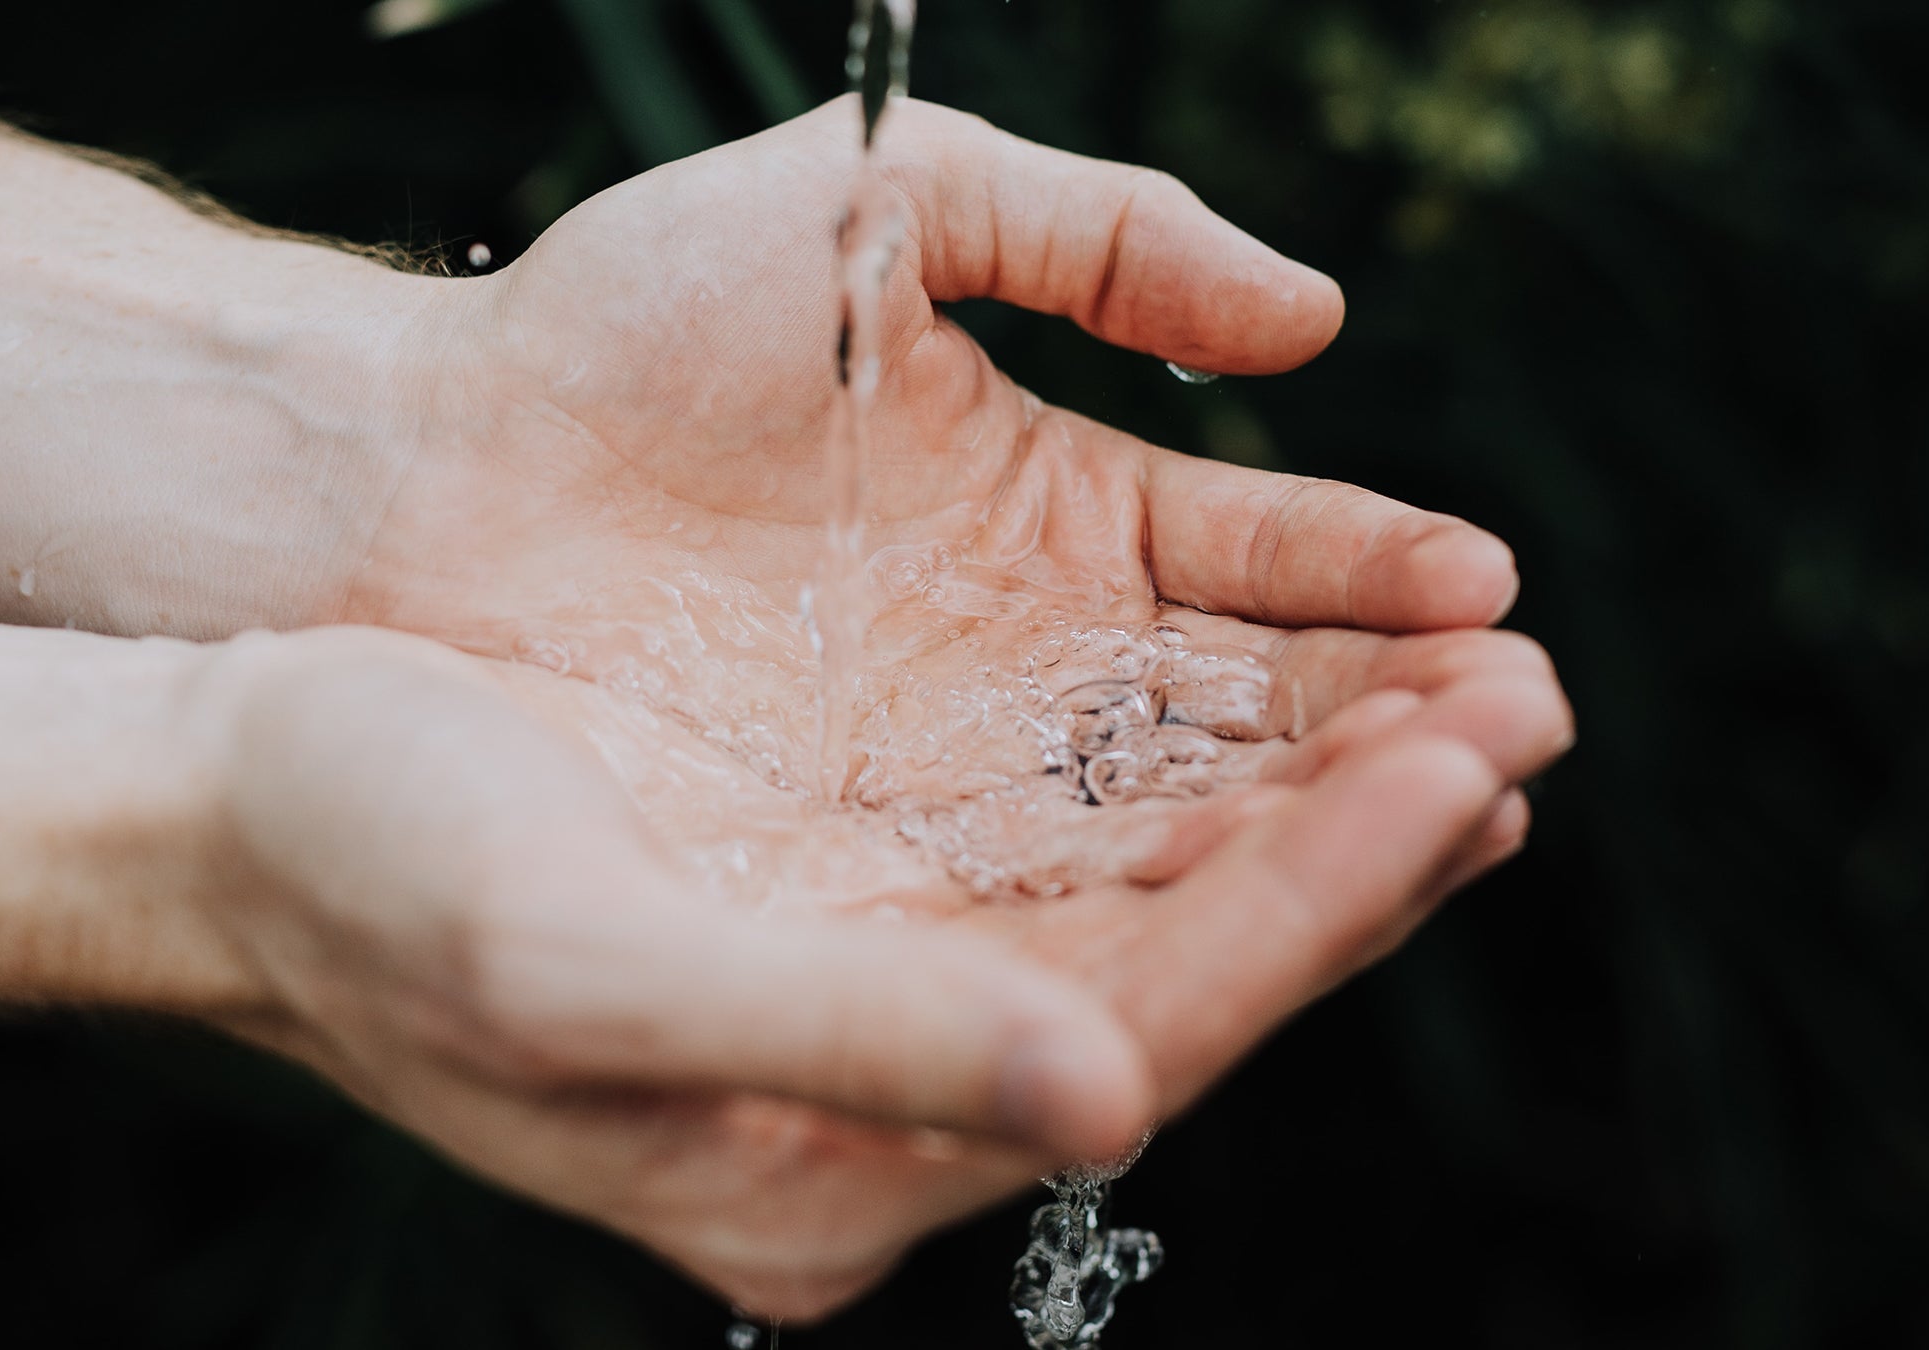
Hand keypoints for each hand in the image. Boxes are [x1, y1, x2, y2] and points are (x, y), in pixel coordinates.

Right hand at [192, 627, 1563, 1319]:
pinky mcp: (875, 911)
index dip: (1310, 910)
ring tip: (1470, 687)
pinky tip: (1301, 708)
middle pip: (1187, 984)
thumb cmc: (371, 881)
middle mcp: (893, 1108)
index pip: (1140, 1037)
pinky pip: (1089, 853)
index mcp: (829, 1172)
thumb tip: (1107, 1101)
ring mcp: (891, 1008)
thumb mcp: (581, 968)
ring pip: (1161, 912)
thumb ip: (845, 1042)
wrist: (240, 808)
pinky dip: (1208, 779)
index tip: (1460, 772)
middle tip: (1527, 706)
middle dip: (1364, 851)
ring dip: (1316, 807)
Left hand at [342, 97, 1549, 791]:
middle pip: (1257, 718)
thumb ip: (1095, 232)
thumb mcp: (872, 212)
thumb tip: (1313, 319)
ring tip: (1454, 809)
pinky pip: (1052, 903)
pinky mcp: (877, 882)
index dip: (1374, 578)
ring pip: (1182, 822)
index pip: (1263, 564)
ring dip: (1320, 822)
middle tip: (1518, 726)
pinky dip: (1165, 902)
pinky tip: (1264, 888)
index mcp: (1066, 518)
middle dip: (1394, 722)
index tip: (1482, 594)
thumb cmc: (620, 329)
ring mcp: (964, 785)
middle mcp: (1040, 671)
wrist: (411, 482)